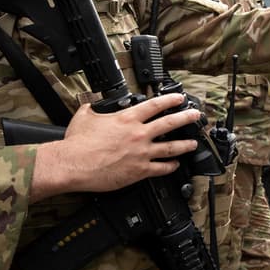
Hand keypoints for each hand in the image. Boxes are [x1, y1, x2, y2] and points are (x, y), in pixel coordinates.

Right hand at [32, 95, 201, 198]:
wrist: (74, 164)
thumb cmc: (77, 143)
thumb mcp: (85, 116)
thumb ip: (93, 108)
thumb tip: (92, 104)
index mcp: (127, 119)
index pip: (154, 105)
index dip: (170, 100)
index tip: (180, 98)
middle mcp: (138, 134)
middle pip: (169, 124)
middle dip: (186, 118)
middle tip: (196, 116)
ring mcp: (141, 153)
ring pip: (170, 148)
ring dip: (184, 145)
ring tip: (193, 143)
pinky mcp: (139, 170)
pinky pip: (160, 169)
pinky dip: (170, 167)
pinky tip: (175, 165)